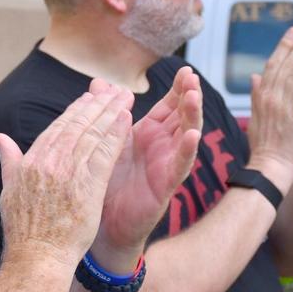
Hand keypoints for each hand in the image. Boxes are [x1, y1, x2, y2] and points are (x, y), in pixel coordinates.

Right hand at [0, 84, 133, 267]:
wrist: (37, 257)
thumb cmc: (24, 230)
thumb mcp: (10, 189)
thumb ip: (9, 159)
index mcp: (30, 161)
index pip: (57, 128)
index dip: (75, 111)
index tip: (88, 99)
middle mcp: (48, 161)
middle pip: (76, 125)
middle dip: (96, 105)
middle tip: (111, 90)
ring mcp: (68, 172)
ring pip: (92, 134)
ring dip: (109, 113)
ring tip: (123, 99)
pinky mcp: (88, 186)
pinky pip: (105, 153)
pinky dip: (116, 134)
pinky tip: (126, 121)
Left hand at [92, 69, 202, 269]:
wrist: (103, 223)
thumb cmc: (107, 182)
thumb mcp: (106, 141)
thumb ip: (105, 112)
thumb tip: (98, 82)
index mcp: (148, 134)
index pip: (168, 106)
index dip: (177, 88)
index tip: (185, 69)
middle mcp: (162, 146)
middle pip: (182, 115)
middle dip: (189, 95)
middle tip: (192, 76)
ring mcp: (167, 164)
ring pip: (187, 135)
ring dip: (192, 116)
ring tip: (194, 96)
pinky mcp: (166, 185)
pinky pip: (180, 165)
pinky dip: (186, 150)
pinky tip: (192, 136)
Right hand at [245, 27, 292, 191]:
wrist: (269, 168)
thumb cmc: (265, 147)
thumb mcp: (256, 118)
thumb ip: (257, 95)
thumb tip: (255, 77)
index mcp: (260, 96)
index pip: (272, 65)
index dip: (283, 47)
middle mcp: (269, 97)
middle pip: (284, 63)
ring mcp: (282, 105)